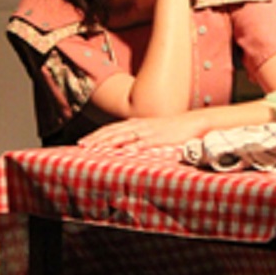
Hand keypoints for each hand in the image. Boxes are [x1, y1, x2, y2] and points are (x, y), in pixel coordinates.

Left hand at [78, 114, 204, 149]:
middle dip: (97, 139)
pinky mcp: (161, 138)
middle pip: (113, 132)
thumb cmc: (171, 128)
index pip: (110, 129)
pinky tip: (126, 151)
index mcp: (135, 124)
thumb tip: (123, 138)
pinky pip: (146, 143)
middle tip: (82, 146)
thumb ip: (136, 132)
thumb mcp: (150, 129)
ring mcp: (149, 131)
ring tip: (97, 149)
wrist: (192, 123)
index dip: (96, 135)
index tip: (82, 142)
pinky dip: (135, 146)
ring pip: (125, 136)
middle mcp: (139, 126)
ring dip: (110, 143)